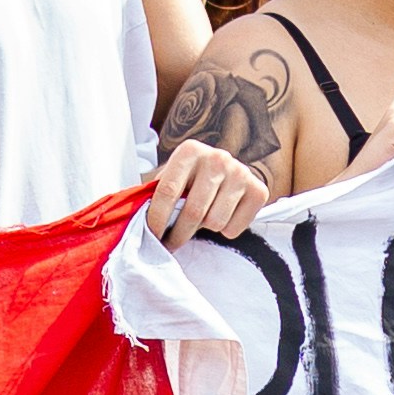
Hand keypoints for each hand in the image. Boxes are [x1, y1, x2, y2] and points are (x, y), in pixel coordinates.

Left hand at [145, 132, 267, 245]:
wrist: (226, 169)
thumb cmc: (190, 178)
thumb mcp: (170, 177)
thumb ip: (155, 193)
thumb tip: (135, 220)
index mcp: (190, 151)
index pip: (168, 192)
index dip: (156, 219)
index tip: (151, 236)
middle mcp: (218, 158)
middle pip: (193, 211)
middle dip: (178, 235)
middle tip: (171, 243)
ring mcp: (240, 173)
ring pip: (214, 222)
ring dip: (204, 228)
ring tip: (201, 219)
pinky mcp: (258, 190)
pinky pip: (234, 228)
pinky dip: (226, 230)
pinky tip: (222, 215)